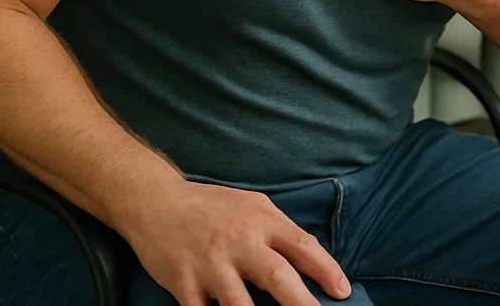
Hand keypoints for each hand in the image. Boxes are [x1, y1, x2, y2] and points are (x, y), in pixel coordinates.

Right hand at [119, 178, 350, 305]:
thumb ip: (278, 230)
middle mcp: (238, 241)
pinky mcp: (183, 283)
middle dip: (302, 303)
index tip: (343, 291)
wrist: (156, 203)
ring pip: (239, 304)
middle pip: (277, 276)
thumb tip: (311, 258)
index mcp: (261, 220)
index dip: (326, 269)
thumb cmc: (212, 207)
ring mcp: (210, 264)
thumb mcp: (252, 205)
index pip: (302, 245)